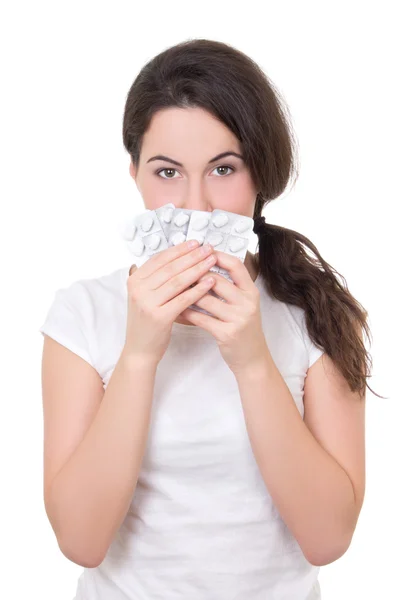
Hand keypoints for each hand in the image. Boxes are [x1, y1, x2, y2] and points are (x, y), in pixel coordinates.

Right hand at [123, 240, 216, 365]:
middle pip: (170, 267)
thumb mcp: (145, 296)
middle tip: (208, 248)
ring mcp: (148, 303)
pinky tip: (210, 282)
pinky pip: (183, 299)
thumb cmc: (147, 321)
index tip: (195, 242)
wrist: (139, 350)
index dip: (179, 249)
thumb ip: (156, 278)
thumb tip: (179, 256)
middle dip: (191, 256)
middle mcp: (138, 289)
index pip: (160, 259)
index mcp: (135, 280)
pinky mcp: (159, 317)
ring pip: (178, 281)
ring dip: (197, 268)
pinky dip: (198, 289)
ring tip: (212, 261)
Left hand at [179, 251, 269, 373]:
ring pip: (206, 299)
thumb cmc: (243, 328)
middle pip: (217, 280)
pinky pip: (201, 318)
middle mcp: (247, 303)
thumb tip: (205, 267)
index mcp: (251, 292)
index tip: (201, 251)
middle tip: (178, 270)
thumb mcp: (244, 304)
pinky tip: (176, 308)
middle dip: (195, 274)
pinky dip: (186, 312)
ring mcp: (238, 318)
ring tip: (172, 288)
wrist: (251, 358)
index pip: (235, 266)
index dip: (218, 256)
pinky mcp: (227, 333)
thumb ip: (231, 287)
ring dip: (187, 293)